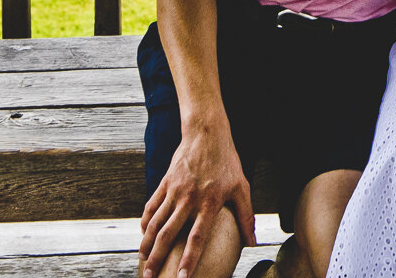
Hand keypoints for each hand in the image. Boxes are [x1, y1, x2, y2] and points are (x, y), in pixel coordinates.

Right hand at [139, 125, 254, 277]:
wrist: (206, 133)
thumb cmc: (227, 162)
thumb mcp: (242, 187)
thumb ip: (246, 216)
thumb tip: (253, 242)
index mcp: (209, 203)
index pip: (197, 238)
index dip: (189, 260)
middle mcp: (189, 199)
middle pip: (168, 235)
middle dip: (158, 259)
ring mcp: (174, 191)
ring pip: (155, 223)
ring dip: (147, 245)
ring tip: (143, 262)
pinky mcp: (165, 182)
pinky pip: (151, 206)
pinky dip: (145, 223)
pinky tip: (143, 236)